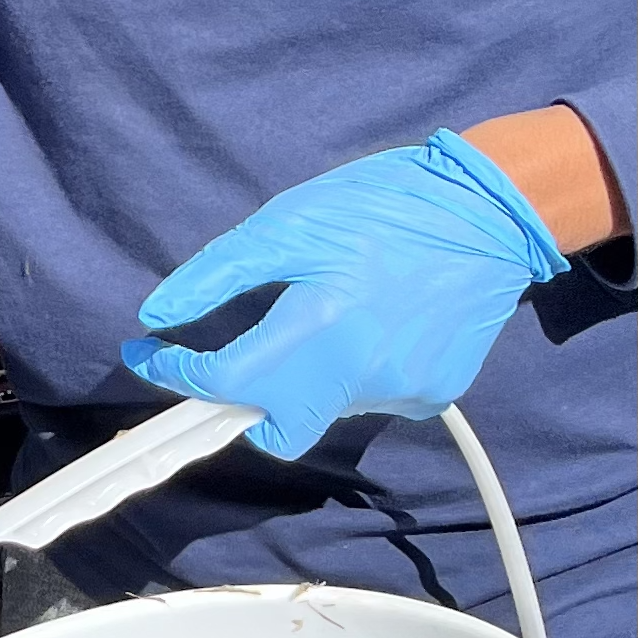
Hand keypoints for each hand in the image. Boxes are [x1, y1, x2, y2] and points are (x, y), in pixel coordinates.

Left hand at [122, 130, 567, 458]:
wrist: (489, 213)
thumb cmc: (381, 207)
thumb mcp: (286, 224)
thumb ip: (215, 276)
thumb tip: (155, 316)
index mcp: (319, 328)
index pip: (225, 381)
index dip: (175, 373)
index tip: (147, 354)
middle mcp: (361, 375)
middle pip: (274, 430)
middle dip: (234, 406)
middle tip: (215, 364)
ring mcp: (404, 392)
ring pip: (320, 414)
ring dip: (292, 386)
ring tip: (306, 320)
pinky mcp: (434, 394)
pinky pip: (365, 402)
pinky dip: (342, 378)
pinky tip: (356, 328)